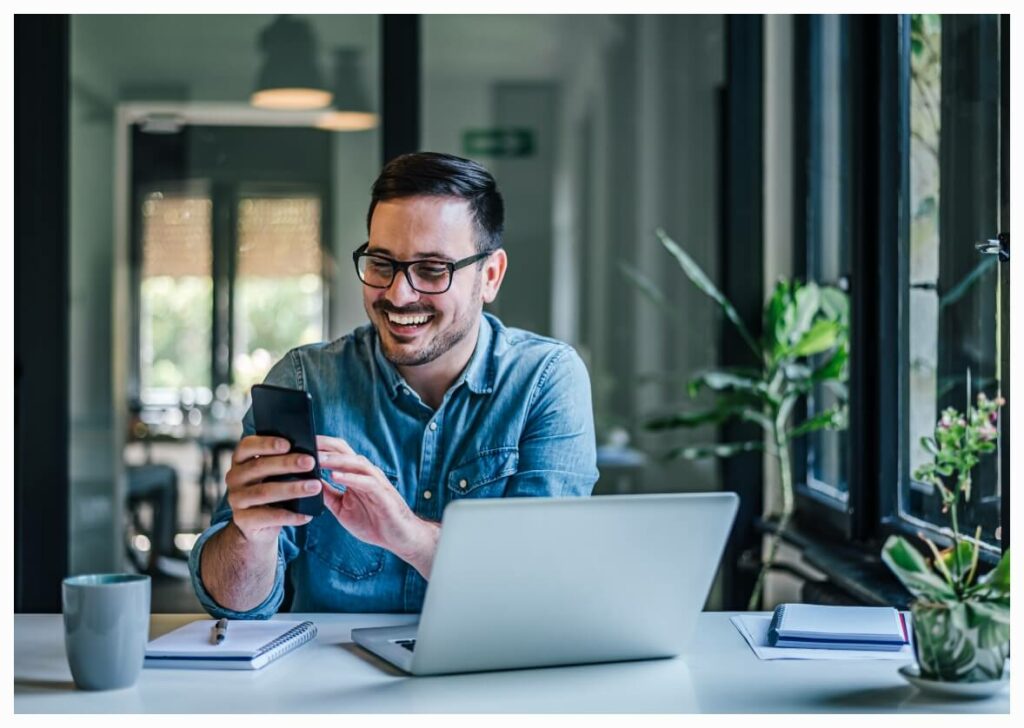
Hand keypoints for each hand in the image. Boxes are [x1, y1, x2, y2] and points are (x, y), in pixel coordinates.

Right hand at [224, 435, 321, 544]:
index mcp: (241, 459)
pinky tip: (307, 514)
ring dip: (292, 489)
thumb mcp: (274, 472)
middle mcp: (234, 477)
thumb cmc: (271, 487)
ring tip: (315, 487)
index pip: (247, 445)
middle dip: (287, 463)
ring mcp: (236, 499)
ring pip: (264, 492)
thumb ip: (287, 459)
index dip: (266, 443)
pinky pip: (268, 517)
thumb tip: (313, 452)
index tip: (288, 444)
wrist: (257, 524)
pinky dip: (290, 516)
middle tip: (310, 462)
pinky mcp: (243, 519)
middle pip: (259, 466)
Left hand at [317, 435, 439, 576]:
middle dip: (324, 445)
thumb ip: (328, 494)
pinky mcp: (382, 493)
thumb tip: (308, 483)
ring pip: (354, 462)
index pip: (336, 453)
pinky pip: (365, 481)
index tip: (299, 442)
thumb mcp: (342, 508)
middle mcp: (365, 473)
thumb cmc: (372, 522)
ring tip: (317, 458)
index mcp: (355, 474)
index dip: (319, 446)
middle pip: (344, 451)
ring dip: (335, 459)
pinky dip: (350, 477)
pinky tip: (335, 475)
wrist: (399, 537)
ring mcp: (375, 481)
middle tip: (304, 442)